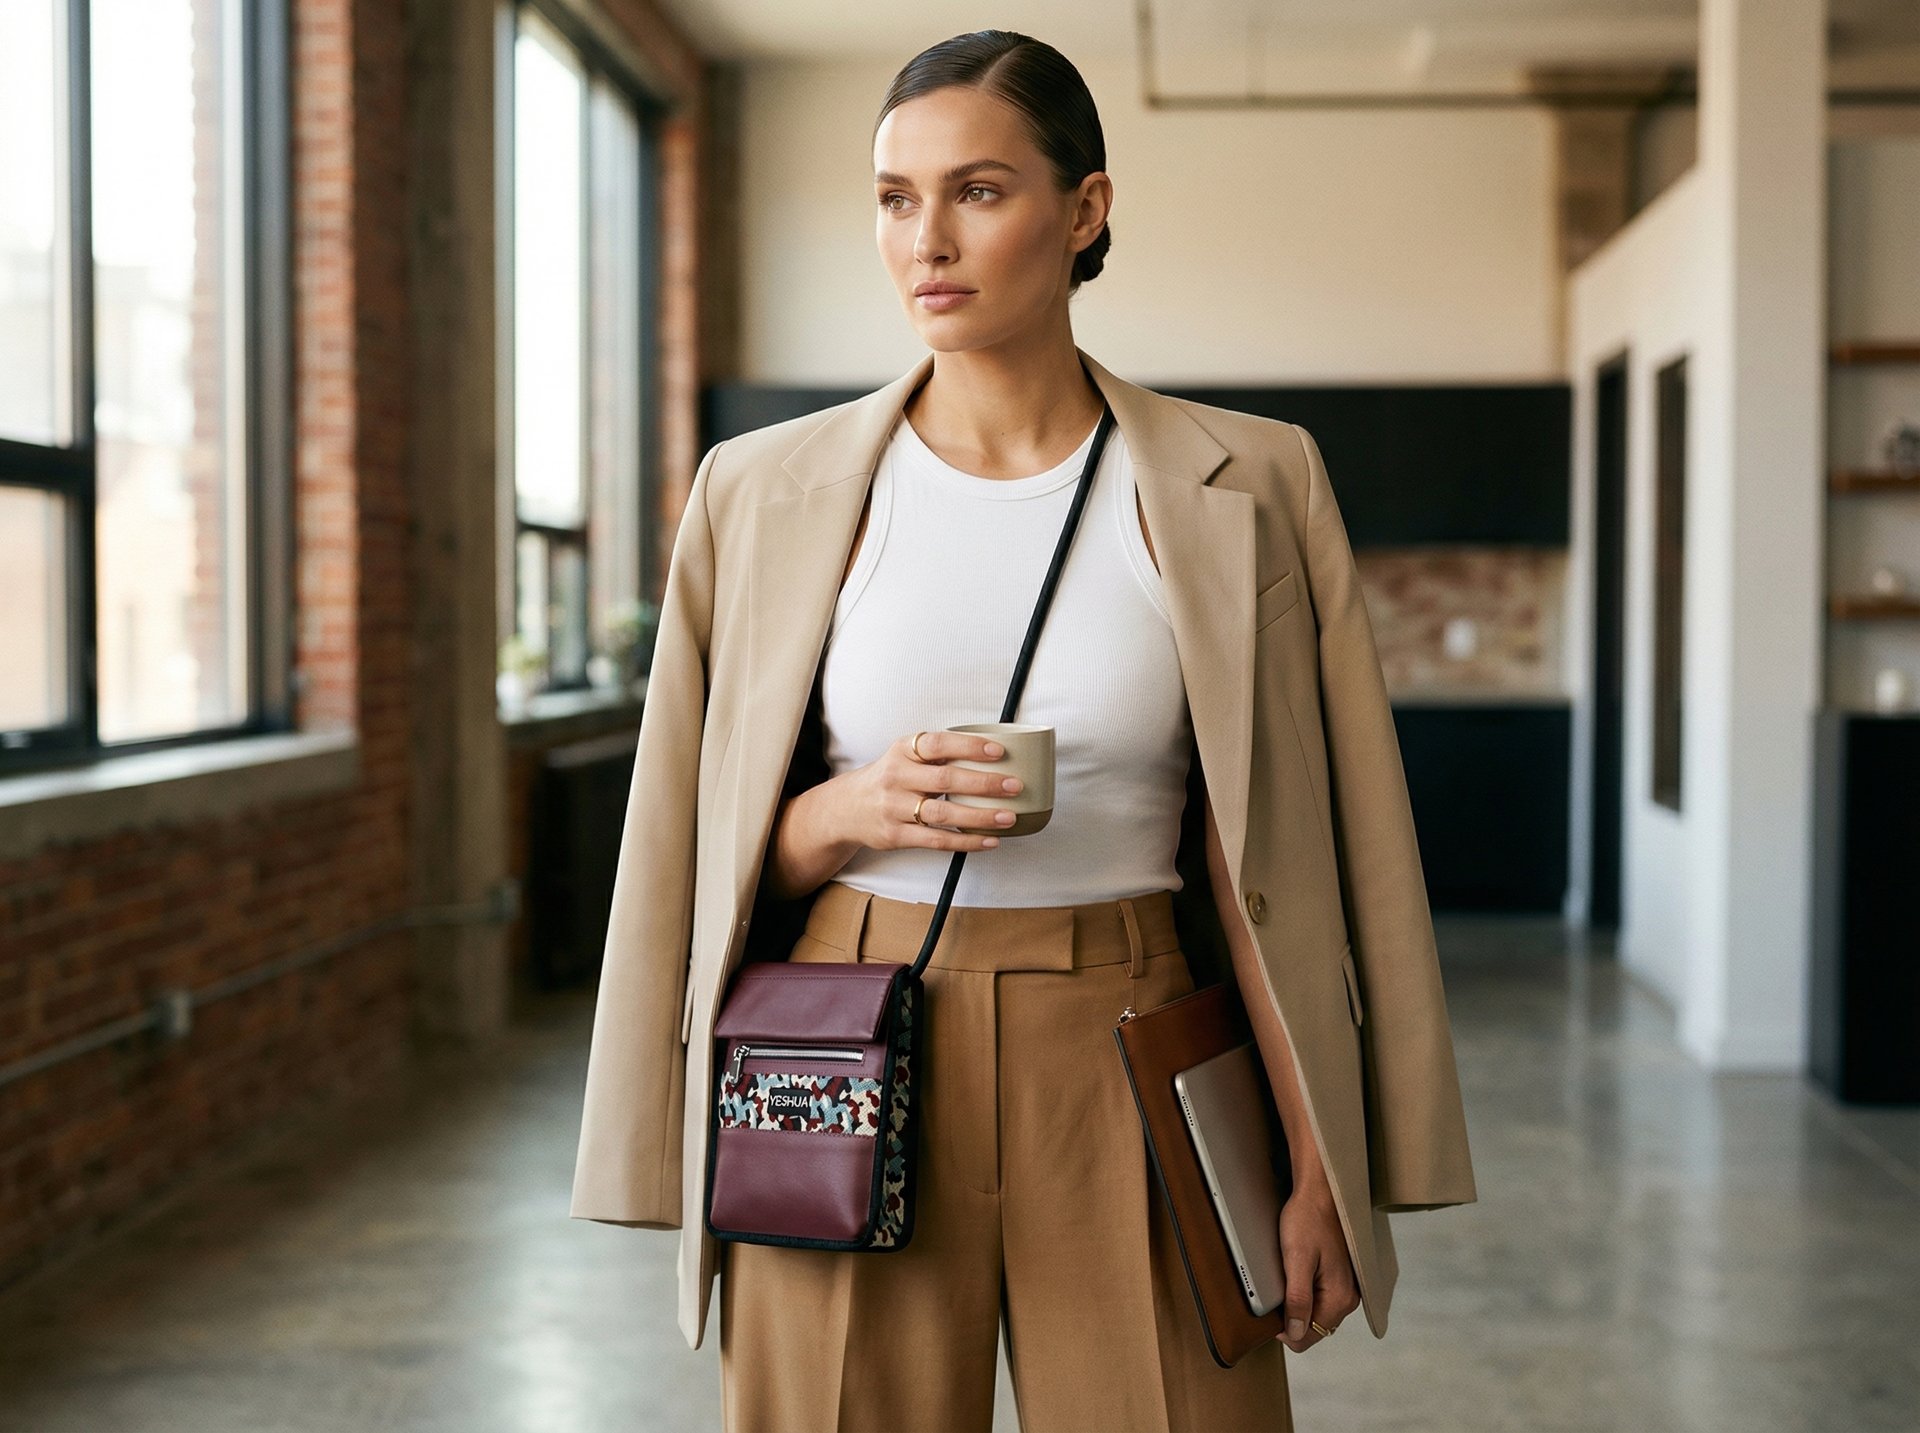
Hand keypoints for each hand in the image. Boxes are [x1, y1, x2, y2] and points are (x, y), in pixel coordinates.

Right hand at [833, 729, 1024, 853]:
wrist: (847, 808)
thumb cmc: (890, 778)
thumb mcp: (905, 756)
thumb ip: (938, 754)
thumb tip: (993, 755)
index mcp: (902, 750)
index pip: (938, 744)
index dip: (969, 747)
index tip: (998, 752)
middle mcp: (896, 777)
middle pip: (945, 780)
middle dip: (984, 784)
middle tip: (1014, 785)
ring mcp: (894, 808)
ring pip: (942, 814)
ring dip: (980, 816)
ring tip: (1008, 817)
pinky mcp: (895, 835)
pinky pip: (937, 840)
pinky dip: (966, 842)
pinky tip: (989, 840)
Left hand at [1274, 1180, 1359, 1352]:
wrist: (1322, 1192)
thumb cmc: (1308, 1220)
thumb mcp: (1296, 1259)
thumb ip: (1298, 1299)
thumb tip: (1295, 1333)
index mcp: (1339, 1298)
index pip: (1307, 1338)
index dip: (1284, 1332)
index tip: (1268, 1314)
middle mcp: (1349, 1299)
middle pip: (1313, 1328)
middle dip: (1292, 1319)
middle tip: (1275, 1292)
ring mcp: (1348, 1289)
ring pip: (1316, 1315)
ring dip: (1298, 1307)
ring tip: (1285, 1281)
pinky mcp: (1342, 1278)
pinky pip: (1321, 1299)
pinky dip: (1306, 1295)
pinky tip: (1296, 1276)